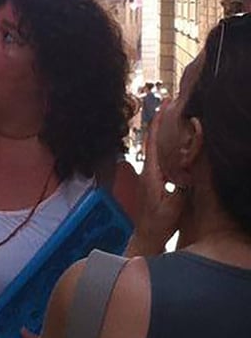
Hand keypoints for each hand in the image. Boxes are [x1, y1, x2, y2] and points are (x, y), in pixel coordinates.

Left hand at [129, 102, 185, 254]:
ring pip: (157, 146)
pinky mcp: (155, 179)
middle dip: (162, 120)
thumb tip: (188, 170)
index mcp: (152, 173)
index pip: (154, 142)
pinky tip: (174, 139)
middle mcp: (149, 170)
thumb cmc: (159, 223)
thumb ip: (180, 188)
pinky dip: (166, 143)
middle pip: (154, 139)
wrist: (147, 235)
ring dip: (163, 130)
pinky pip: (160, 156)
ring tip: (173, 113)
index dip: (160, 123)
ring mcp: (151, 174)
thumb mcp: (173, 206)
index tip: (167, 106)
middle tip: (172, 102)